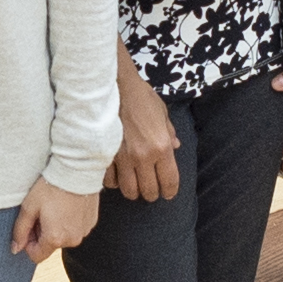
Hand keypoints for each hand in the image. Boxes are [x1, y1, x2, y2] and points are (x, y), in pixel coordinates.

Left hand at [12, 179, 98, 259]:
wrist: (76, 170)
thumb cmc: (50, 187)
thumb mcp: (29, 207)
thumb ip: (20, 231)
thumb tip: (15, 249)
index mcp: (55, 239)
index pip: (36, 256)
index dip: (28, 243)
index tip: (30, 225)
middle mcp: (72, 240)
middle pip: (50, 246)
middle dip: (43, 233)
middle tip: (42, 212)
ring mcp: (84, 232)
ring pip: (64, 237)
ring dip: (56, 227)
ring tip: (55, 207)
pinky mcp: (91, 222)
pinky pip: (75, 228)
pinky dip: (69, 221)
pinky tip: (66, 205)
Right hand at [107, 64, 179, 202]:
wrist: (115, 87)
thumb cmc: (140, 96)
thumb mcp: (162, 112)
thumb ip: (169, 132)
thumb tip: (176, 146)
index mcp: (161, 146)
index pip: (169, 181)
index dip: (169, 191)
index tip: (168, 194)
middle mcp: (144, 156)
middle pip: (149, 191)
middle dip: (151, 194)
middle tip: (150, 191)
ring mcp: (123, 158)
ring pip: (129, 190)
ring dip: (133, 191)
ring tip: (133, 187)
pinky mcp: (106, 156)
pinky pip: (110, 180)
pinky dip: (114, 182)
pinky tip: (117, 177)